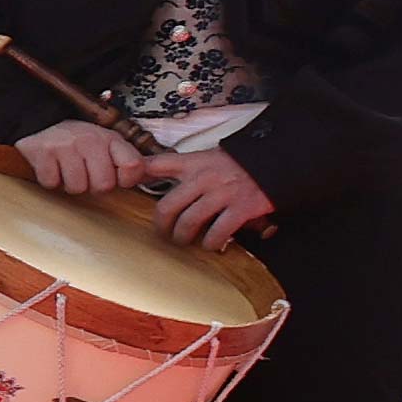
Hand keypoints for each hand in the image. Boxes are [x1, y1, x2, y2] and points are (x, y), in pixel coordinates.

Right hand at [18, 119, 145, 194]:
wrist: (40, 121)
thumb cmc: (77, 139)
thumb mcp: (107, 144)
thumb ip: (128, 161)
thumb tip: (152, 178)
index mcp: (110, 139)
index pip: (134, 167)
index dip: (126, 180)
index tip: (117, 177)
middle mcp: (90, 140)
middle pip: (103, 185)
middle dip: (93, 186)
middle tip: (85, 173)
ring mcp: (66, 146)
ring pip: (77, 187)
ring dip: (70, 184)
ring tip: (67, 169)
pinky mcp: (42, 152)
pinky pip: (52, 183)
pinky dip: (51, 180)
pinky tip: (53, 167)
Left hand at [136, 150, 273, 251]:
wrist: (276, 162)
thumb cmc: (239, 164)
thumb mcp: (208, 158)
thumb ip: (184, 168)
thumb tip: (151, 176)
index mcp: (193, 163)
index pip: (156, 164)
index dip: (136, 176)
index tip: (125, 188)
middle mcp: (203, 178)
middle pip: (167, 206)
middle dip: (161, 226)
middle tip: (163, 233)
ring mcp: (222, 193)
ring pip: (189, 222)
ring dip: (183, 237)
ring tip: (184, 241)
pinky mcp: (241, 208)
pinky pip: (218, 232)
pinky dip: (211, 243)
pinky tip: (212, 244)